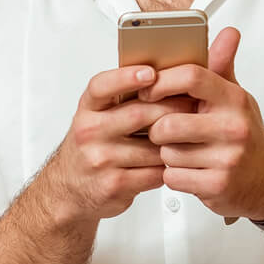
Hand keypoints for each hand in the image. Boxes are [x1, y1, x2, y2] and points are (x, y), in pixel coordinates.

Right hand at [40, 65, 177, 223]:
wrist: (69, 189)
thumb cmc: (92, 148)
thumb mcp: (96, 117)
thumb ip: (122, 99)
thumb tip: (165, 75)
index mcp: (87, 110)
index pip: (101, 87)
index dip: (126, 77)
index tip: (150, 73)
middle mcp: (90, 132)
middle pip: (139, 114)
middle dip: (172, 109)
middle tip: (194, 105)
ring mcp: (101, 159)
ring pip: (153, 146)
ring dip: (176, 142)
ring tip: (189, 135)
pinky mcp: (115, 184)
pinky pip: (155, 172)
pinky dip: (169, 166)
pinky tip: (173, 161)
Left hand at [143, 28, 263, 220]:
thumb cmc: (242, 133)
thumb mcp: (235, 97)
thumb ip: (221, 66)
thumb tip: (228, 33)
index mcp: (233, 99)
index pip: (191, 77)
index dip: (161, 82)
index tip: (147, 91)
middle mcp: (233, 127)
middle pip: (169, 123)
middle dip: (157, 130)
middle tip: (163, 131)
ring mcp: (228, 157)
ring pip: (167, 153)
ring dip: (166, 155)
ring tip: (181, 151)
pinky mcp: (218, 185)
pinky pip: (173, 177)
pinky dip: (173, 175)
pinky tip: (188, 170)